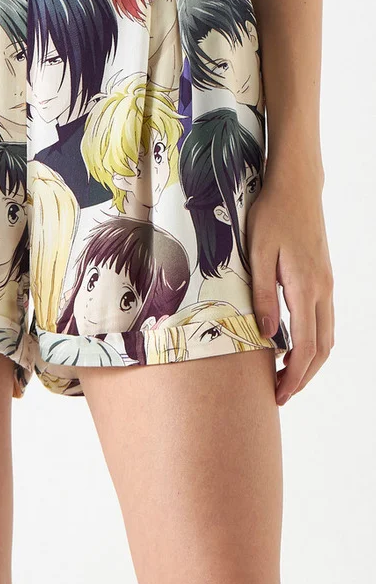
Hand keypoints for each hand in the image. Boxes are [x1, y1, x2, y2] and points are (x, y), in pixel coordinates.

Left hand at [247, 171, 333, 404]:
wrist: (296, 187)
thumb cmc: (271, 215)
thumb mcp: (256, 253)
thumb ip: (261, 295)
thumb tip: (265, 335)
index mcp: (305, 287)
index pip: (305, 346)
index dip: (293, 375)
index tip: (279, 394)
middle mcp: (322, 290)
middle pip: (321, 348)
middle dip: (303, 376)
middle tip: (280, 395)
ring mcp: (326, 284)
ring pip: (327, 336)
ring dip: (309, 362)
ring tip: (284, 377)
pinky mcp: (322, 278)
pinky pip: (324, 320)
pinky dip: (312, 342)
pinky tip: (291, 346)